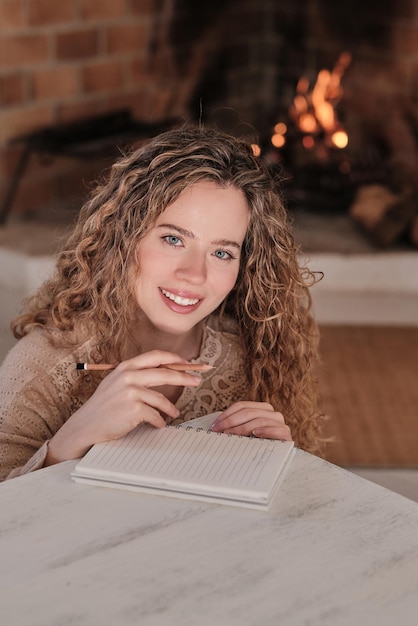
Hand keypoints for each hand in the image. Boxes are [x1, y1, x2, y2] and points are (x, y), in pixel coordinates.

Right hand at [46, 351, 200, 463]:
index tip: (188, 363)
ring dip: (171, 408)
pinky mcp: (134, 408)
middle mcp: (129, 376)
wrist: (86, 425)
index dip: (174, 358)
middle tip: (196, 381)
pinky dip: (159, 421)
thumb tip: (163, 372)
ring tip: (174, 413)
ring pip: (161, 398)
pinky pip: (155, 415)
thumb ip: (136, 375)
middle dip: (184, 377)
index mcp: (126, 366)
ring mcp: (131, 392)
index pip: (156, 356)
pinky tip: (159, 424)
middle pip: (165, 373)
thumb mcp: (116, 383)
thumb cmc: (103, 406)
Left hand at [211, 401, 291, 440]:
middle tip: (220, 431)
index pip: (241, 406)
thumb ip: (237, 427)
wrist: (278, 458)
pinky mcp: (285, 433)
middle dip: (231, 421)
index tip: (215, 425)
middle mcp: (272, 413)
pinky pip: (276, 429)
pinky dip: (265, 430)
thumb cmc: (259, 445)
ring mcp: (279, 422)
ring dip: (243, 427)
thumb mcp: (246, 434)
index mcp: (262, 409)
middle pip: (248, 412)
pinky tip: (255, 434)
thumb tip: (217, 428)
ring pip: (259, 420)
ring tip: (231, 434)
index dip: (227, 414)